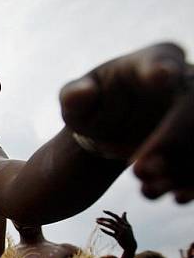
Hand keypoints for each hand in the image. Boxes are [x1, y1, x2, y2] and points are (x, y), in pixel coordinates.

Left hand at [60, 43, 193, 201]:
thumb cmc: (91, 106)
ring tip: (148, 189)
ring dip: (183, 166)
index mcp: (155, 59)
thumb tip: (80, 94)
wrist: (109, 131)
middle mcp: (187, 81)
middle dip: (171, 139)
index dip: (161, 72)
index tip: (162, 76)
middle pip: (190, 105)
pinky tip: (177, 197)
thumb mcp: (76, 100)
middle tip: (139, 171)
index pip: (161, 62)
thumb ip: (74, 97)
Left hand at [96, 210, 136, 251]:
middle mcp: (123, 227)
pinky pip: (110, 233)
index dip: (109, 213)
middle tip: (97, 218)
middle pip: (111, 221)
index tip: (103, 210)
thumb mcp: (128, 227)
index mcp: (125, 224)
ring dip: (102, 223)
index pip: (116, 216)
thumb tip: (124, 212)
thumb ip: (124, 220)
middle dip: (103, 219)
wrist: (131, 246)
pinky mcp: (118, 237)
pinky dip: (105, 231)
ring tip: (97, 222)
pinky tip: (100, 228)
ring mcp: (121, 232)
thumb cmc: (129, 235)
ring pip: (110, 226)